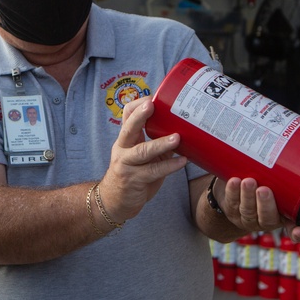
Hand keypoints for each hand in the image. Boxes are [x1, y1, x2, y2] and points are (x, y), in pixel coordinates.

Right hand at [98, 98, 187, 221]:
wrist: (115, 201)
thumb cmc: (134, 174)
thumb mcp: (143, 156)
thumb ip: (158, 144)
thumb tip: (185, 131)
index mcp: (126, 139)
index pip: (127, 114)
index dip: (139, 105)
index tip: (154, 98)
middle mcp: (123, 148)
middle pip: (129, 127)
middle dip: (140, 115)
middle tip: (153, 105)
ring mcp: (126, 164)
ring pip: (142, 151)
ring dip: (160, 144)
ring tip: (177, 138)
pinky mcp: (133, 180)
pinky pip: (153, 171)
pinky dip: (169, 166)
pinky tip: (182, 161)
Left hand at [219, 177, 299, 241]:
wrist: (234, 193)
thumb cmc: (266, 180)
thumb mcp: (281, 179)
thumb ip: (292, 165)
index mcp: (286, 216)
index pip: (296, 230)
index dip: (299, 233)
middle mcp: (268, 219)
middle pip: (268, 218)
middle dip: (266, 205)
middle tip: (264, 190)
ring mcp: (248, 216)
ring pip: (248, 210)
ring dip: (247, 196)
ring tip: (248, 181)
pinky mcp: (232, 209)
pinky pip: (232, 202)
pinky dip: (232, 192)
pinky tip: (233, 181)